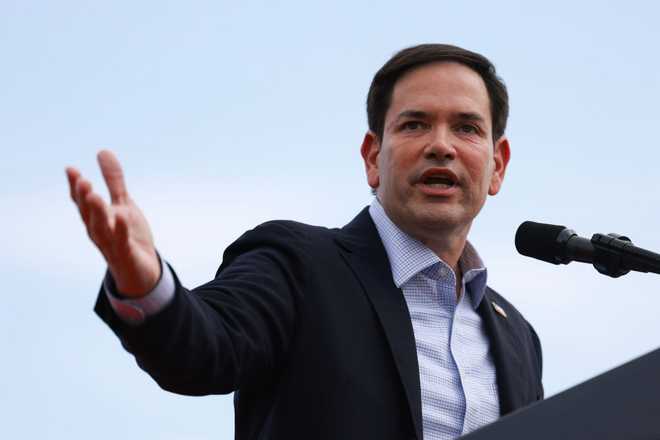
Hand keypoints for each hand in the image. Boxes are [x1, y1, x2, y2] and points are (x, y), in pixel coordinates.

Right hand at [66, 150, 160, 296]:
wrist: (141, 270)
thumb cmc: (128, 235)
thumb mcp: (123, 204)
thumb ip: (114, 180)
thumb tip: (102, 151)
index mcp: (96, 218)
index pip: (82, 201)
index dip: (75, 187)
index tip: (71, 169)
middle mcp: (99, 231)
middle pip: (88, 214)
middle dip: (83, 198)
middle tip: (82, 181)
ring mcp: (111, 244)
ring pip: (101, 228)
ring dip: (97, 212)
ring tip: (95, 195)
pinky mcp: (126, 254)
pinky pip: (122, 241)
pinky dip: (120, 230)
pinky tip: (121, 216)